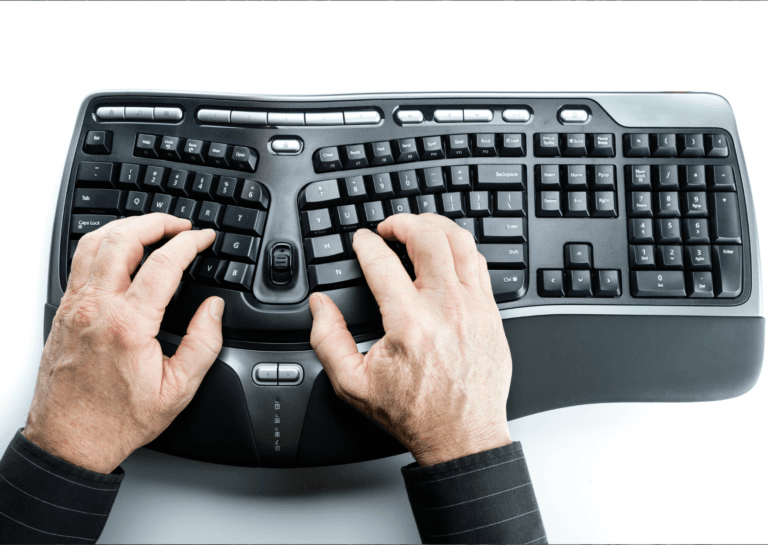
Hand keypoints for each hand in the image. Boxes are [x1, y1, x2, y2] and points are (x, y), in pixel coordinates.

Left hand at [25, 214, 223, 473]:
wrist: (70, 440)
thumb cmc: (118, 419)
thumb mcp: (177, 390)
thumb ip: (203, 344)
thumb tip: (213, 309)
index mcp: (128, 325)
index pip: (163, 263)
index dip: (190, 243)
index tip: (205, 238)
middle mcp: (96, 308)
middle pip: (123, 239)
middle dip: (157, 222)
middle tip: (180, 223)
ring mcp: (75, 307)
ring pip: (95, 243)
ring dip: (126, 226)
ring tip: (151, 227)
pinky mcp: (63, 312)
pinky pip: (79, 260)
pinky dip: (103, 242)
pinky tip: (118, 247)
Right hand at [310, 213, 512, 465]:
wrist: (461, 435)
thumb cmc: (413, 412)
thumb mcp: (353, 384)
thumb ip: (328, 339)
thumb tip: (320, 305)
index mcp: (408, 323)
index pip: (382, 262)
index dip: (365, 243)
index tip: (360, 240)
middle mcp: (445, 308)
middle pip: (427, 238)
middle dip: (402, 222)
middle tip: (388, 228)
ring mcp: (473, 307)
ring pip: (460, 242)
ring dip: (436, 226)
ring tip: (419, 228)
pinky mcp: (490, 313)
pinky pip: (480, 263)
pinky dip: (461, 248)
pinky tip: (448, 252)